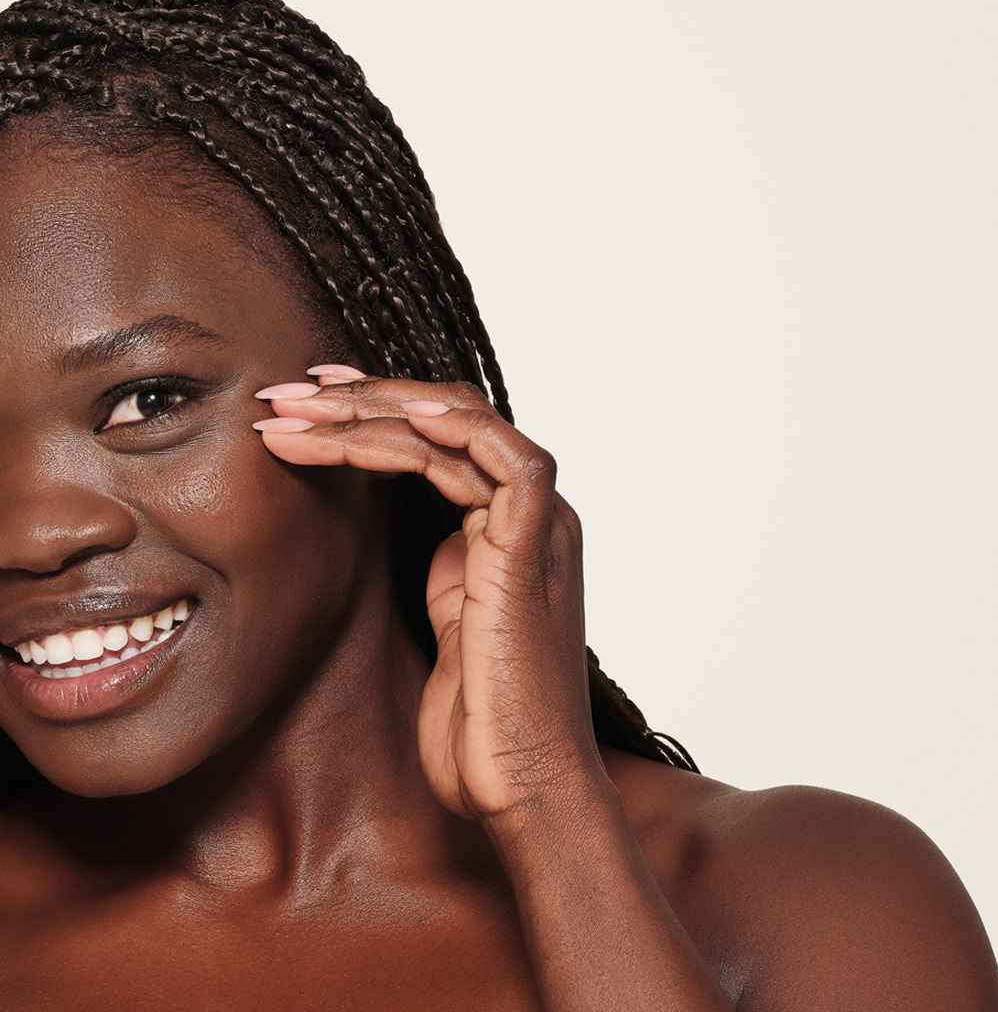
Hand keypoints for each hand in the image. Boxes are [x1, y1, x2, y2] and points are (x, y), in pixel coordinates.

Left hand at [253, 366, 607, 827]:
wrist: (521, 780)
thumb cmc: (482, 716)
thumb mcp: (452, 617)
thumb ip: (449, 562)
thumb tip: (421, 527)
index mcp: (515, 526)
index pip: (447, 436)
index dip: (377, 411)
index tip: (309, 405)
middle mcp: (532, 513)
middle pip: (448, 416)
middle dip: (360, 398)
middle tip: (283, 392)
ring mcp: (538, 521)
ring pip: (458, 424)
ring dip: (370, 408)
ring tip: (291, 410)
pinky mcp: (531, 539)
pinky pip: (486, 453)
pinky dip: (430, 426)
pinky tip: (363, 417)